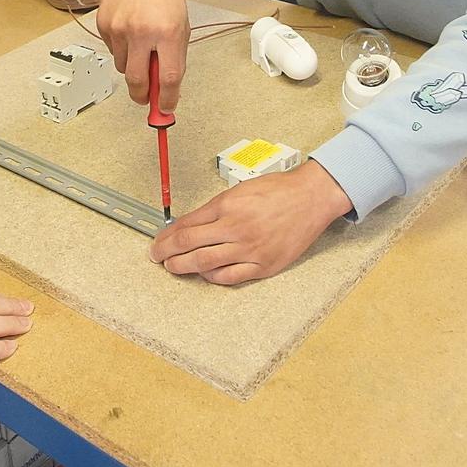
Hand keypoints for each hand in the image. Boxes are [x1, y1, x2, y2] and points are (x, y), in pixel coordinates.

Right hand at [96, 0, 189, 107]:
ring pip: (123, 68)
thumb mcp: (180, 23)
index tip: (166, 108)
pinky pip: (112, 51)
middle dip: (143, 96)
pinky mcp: (103, 25)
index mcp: (168, 31)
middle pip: (137, 82)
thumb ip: (174, 55)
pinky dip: (122, 49)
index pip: (168, 77)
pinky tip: (129, 29)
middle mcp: (142, 31)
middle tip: (147, 98)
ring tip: (141, 44)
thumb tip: (166, 87)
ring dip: (133, 66)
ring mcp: (119, 29)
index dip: (167, 99)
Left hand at [149, 163, 352, 284]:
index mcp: (227, 205)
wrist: (310, 198)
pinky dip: (212, 276)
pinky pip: (230, 277)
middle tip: (156, 257)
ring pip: (204, 264)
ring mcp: (249, 248)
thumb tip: (190, 225)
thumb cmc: (278, 190)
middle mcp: (235, 227)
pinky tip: (205, 273)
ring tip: (173, 267)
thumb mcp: (239, 190)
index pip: (185, 225)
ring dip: (183, 267)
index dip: (166, 236)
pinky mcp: (263, 265)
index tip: (158, 241)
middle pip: (188, 246)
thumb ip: (214, 209)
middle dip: (166, 253)